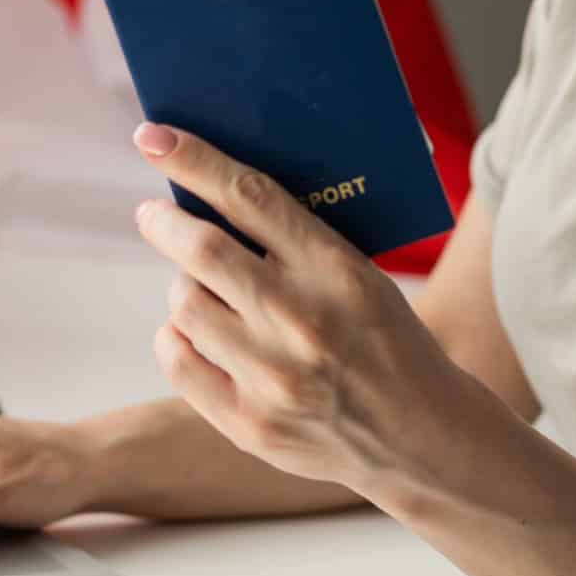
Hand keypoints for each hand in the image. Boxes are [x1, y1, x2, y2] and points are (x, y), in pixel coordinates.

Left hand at [130, 121, 470, 498]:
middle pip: (200, 249)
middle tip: (154, 214)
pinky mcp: (251, 424)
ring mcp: (273, 377)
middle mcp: (301, 320)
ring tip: (194, 284)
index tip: (154, 139)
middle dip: (164, 222)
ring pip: (184, 303)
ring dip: (179, 284)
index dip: (194, 160)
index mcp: (336, 269)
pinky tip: (192, 330)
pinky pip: (178, 360)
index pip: (249, 197)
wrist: (421, 436)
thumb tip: (212, 200)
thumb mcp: (362, 276)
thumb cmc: (385, 340)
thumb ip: (297, 244)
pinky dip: (175, 335)